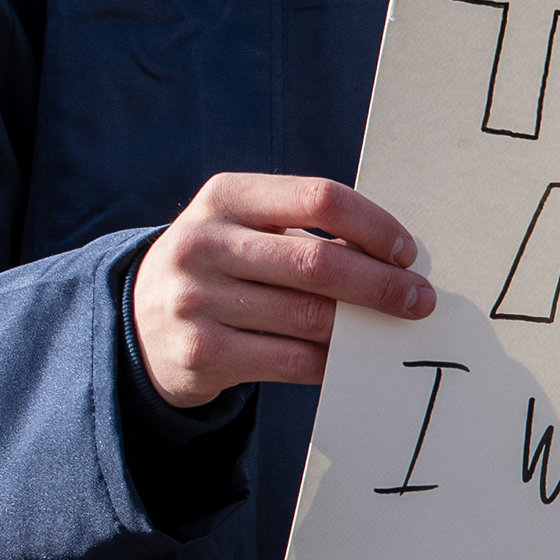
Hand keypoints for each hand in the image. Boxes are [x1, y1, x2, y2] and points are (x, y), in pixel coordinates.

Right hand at [131, 173, 433, 408]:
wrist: (139, 322)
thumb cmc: (220, 267)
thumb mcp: (244, 229)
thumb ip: (304, 235)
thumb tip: (394, 264)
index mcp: (225, 196)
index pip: (319, 198)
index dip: (374, 225)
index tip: (407, 253)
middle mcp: (205, 243)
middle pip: (318, 262)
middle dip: (381, 285)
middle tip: (420, 301)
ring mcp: (198, 300)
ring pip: (309, 317)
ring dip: (363, 328)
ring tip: (393, 332)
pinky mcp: (202, 354)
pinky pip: (291, 360)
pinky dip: (333, 362)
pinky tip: (353, 360)